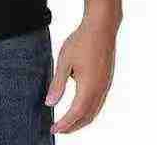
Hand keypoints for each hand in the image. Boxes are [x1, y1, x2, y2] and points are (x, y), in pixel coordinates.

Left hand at [45, 14, 117, 133]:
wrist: (101, 27)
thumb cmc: (81, 41)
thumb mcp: (64, 61)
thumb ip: (57, 84)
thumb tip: (49, 104)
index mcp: (89, 87)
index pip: (75, 114)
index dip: (64, 124)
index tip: (53, 130)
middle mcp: (100, 90)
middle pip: (87, 117)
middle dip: (72, 126)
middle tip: (58, 129)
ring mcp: (106, 86)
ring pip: (94, 111)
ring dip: (81, 120)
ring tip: (67, 122)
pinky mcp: (107, 80)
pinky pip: (98, 103)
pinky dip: (88, 111)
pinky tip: (79, 107)